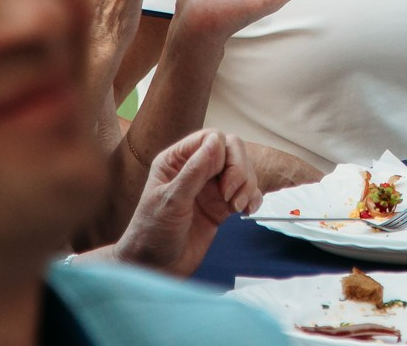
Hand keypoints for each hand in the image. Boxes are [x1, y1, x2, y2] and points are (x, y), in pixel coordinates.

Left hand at [113, 130, 260, 276]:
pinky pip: (247, 191)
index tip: (223, 182)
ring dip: (247, 186)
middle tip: (230, 197)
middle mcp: (196, 169)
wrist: (156, 268)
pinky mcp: (222, 205)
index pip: (212, 138)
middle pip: (232, 151)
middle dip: (239, 171)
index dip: (225, 154)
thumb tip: (217, 140)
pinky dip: (253, 198)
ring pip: (243, 170)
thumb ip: (195, 171)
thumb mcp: (172, 201)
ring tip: (236, 208)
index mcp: (177, 160)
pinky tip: (246, 211)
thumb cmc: (153, 233)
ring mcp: (210, 187)